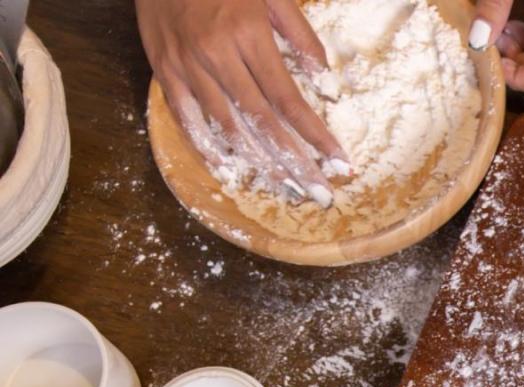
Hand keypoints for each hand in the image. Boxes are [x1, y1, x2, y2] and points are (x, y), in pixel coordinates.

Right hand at [137, 0, 346, 204]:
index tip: (339, 163)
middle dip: (294, 161)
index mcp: (248, 35)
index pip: (288, 99)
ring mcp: (187, 65)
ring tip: (285, 188)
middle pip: (262, 122)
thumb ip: (301, 38)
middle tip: (319, 193)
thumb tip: (327, 85)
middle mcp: (217, 55)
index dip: (315, 135)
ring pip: (226, 126)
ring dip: (258, 162)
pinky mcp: (164, 69)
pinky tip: (227, 170)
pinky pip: (185, 117)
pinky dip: (206, 147)